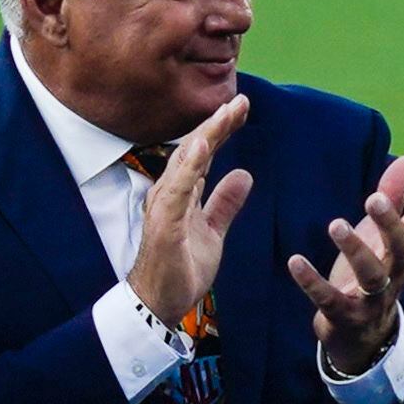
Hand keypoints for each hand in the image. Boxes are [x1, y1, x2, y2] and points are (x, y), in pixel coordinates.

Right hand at [124, 97, 256, 327]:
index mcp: (182, 193)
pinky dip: (190, 166)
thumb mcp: (213, 231)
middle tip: (241, 100)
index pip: (203, 153)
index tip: (242, 108)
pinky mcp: (164, 223)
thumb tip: (243, 174)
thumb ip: (225, 203)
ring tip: (226, 113)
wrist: (160, 303)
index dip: (222, 130)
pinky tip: (202, 145)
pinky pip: (178, 189)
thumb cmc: (181, 267)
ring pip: (186, 163)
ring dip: (206, 136)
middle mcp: (170, 193)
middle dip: (217, 124)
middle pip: (195, 150)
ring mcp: (165, 206)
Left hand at [291, 154, 403, 375]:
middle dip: (389, 225)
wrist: (362, 337)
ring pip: (371, 276)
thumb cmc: (372, 275)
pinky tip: (295, 261)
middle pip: (400, 250)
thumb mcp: (381, 238)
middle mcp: (393, 276)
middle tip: (373, 199)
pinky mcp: (344, 316)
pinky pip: (329, 300)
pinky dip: (312, 282)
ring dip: (355, 250)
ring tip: (336, 224)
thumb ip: (392, 198)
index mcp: (401, 254)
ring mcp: (371, 299)